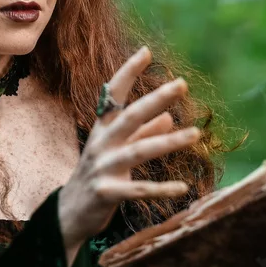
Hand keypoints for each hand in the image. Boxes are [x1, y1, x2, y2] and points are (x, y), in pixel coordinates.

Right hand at [58, 46, 197, 266]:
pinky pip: (138, 190)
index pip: (114, 95)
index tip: (146, 51)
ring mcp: (102, 168)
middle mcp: (101, 143)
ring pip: (138, 151)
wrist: (69, 214)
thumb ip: (143, 134)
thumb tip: (170, 117)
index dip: (129, 72)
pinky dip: (161, 189)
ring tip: (196, 134)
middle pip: (130, 116)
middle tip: (182, 84)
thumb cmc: (98, 177)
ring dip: (169, 142)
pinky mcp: (106, 193)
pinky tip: (182, 187)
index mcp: (103, 129)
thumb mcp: (118, 151)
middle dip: (156, 99)